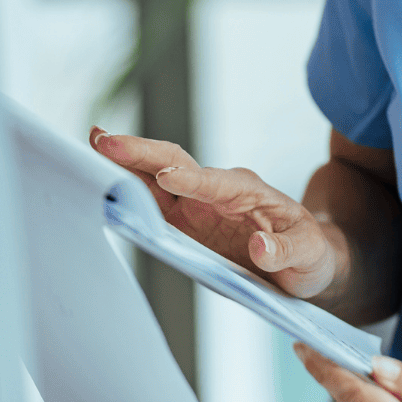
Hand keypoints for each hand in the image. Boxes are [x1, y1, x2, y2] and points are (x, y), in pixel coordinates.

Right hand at [89, 127, 343, 299]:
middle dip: (141, 152)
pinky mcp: (183, 220)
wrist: (304, 260)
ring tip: (91, 145)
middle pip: (175, 163)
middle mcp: (217, 190)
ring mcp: (197, 203)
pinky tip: (100, 177)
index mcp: (248, 192)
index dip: (190, 180)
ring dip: (125, 160)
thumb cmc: (310, 253)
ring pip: (155, 175)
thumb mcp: (310, 256)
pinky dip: (125, 186)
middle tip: (104, 141)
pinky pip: (150, 199)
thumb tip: (260, 250)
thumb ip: (285, 252)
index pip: (215, 182)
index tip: (165, 175)